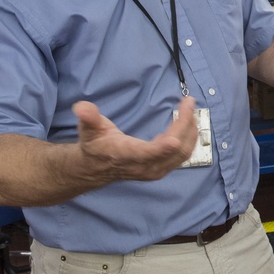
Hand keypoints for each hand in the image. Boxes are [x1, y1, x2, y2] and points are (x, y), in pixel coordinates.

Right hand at [73, 95, 198, 182]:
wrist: (96, 168)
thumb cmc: (95, 145)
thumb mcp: (89, 130)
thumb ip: (89, 118)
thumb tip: (81, 107)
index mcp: (127, 155)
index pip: (147, 153)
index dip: (161, 147)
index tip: (175, 138)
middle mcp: (144, 167)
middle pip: (173, 150)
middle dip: (185, 125)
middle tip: (189, 102)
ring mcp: (155, 170)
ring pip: (182, 154)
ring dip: (191, 131)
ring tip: (191, 109)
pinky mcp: (162, 169)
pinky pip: (183, 156)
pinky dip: (189, 139)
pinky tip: (190, 123)